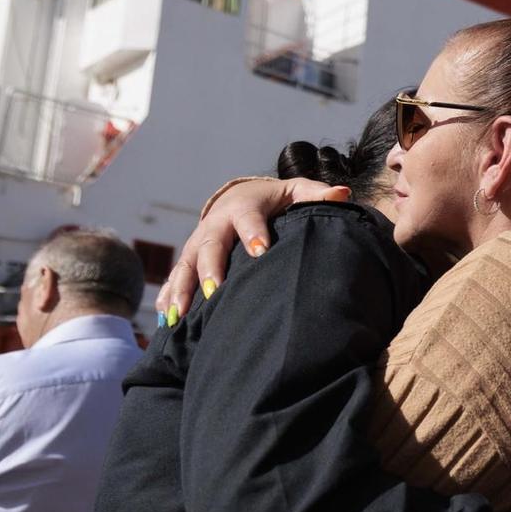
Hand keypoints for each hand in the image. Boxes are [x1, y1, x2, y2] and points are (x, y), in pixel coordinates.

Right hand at [154, 177, 348, 321]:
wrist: (239, 197)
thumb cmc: (276, 200)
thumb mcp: (296, 192)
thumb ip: (317, 194)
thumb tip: (343, 194)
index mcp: (244, 207)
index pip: (248, 219)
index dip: (254, 233)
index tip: (261, 251)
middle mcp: (216, 224)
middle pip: (210, 246)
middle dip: (211, 268)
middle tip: (216, 291)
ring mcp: (198, 242)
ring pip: (186, 265)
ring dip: (182, 289)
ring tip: (179, 315)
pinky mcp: (189, 259)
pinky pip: (175, 279)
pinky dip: (169, 297)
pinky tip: (167, 320)